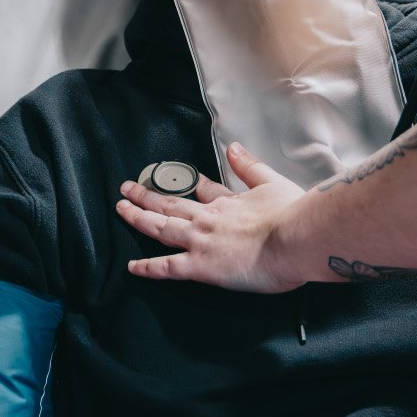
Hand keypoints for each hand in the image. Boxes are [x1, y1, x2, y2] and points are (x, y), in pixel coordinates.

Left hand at [115, 142, 306, 292]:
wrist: (295, 238)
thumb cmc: (292, 215)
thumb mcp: (272, 182)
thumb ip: (250, 166)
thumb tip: (234, 148)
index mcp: (227, 203)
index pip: (202, 191)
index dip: (187, 185)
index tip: (176, 180)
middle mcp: (207, 219)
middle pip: (170, 204)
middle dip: (146, 195)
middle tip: (127, 187)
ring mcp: (200, 241)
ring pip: (159, 227)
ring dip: (138, 217)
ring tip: (120, 208)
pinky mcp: (200, 266)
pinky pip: (166, 267)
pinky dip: (147, 267)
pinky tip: (132, 267)